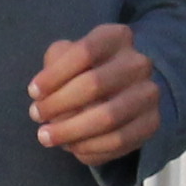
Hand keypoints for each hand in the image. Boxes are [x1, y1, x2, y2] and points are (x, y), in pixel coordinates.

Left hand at [30, 22, 161, 165]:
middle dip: (58, 104)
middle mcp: (138, 63)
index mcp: (116, 37)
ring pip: (108, 117)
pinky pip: (119, 141)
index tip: (33, 92)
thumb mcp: (65, 56)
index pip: (84, 52)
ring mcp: (149, 94)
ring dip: (70, 131)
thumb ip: (54, 64)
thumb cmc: (83, 70)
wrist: (122, 89)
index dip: (55, 75)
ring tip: (46, 137)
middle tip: (36, 115)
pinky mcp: (152, 123)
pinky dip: (89, 148)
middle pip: (94, 84)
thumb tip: (45, 93)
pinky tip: (71, 146)